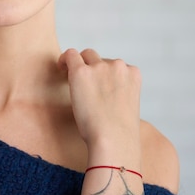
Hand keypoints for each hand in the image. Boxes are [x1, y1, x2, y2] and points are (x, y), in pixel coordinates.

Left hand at [58, 48, 141, 162]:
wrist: (113, 140)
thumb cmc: (119, 132)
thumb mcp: (127, 106)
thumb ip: (118, 91)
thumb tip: (101, 90)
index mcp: (133, 74)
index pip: (116, 66)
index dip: (104, 74)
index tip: (97, 83)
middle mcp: (118, 66)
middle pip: (100, 59)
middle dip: (92, 68)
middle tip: (83, 84)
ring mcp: (100, 67)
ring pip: (86, 55)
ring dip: (81, 66)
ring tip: (73, 82)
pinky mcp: (81, 72)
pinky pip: (70, 55)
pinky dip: (64, 60)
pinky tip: (61, 69)